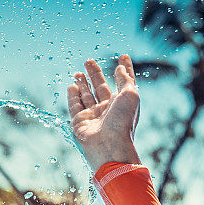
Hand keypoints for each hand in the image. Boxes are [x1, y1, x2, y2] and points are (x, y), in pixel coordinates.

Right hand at [67, 54, 141, 172]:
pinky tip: (72, 86)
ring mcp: (94, 116)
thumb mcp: (131, 95)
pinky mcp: (80, 121)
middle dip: (95, 74)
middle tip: (89, 61)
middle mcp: (109, 110)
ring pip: (87, 95)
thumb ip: (126, 79)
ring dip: (83, 83)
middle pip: (101, 87)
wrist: (109, 147)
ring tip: (79, 72)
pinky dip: (73, 95)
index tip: (123, 57)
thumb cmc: (123, 122)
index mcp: (123, 104)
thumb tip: (121, 68)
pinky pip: (75, 106)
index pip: (124, 82)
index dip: (124, 69)